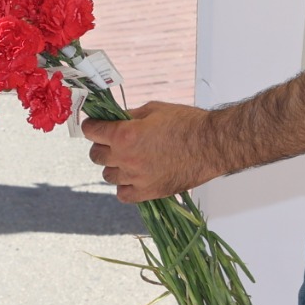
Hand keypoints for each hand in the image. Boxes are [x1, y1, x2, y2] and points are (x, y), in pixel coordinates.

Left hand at [83, 101, 223, 202]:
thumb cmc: (187, 123)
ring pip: (108, 175)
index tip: (95, 125)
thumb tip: (115, 119)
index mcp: (125, 135)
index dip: (92, 126)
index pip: (91, 131)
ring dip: (114, 166)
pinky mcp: (149, 192)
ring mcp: (137, 178)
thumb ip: (129, 116)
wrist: (212, 144)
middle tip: (113, 141)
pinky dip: (125, 186)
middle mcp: (126, 158)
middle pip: (96, 155)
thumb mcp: (153, 109)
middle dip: (101, 145)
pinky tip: (134, 177)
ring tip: (128, 159)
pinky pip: (123, 195)